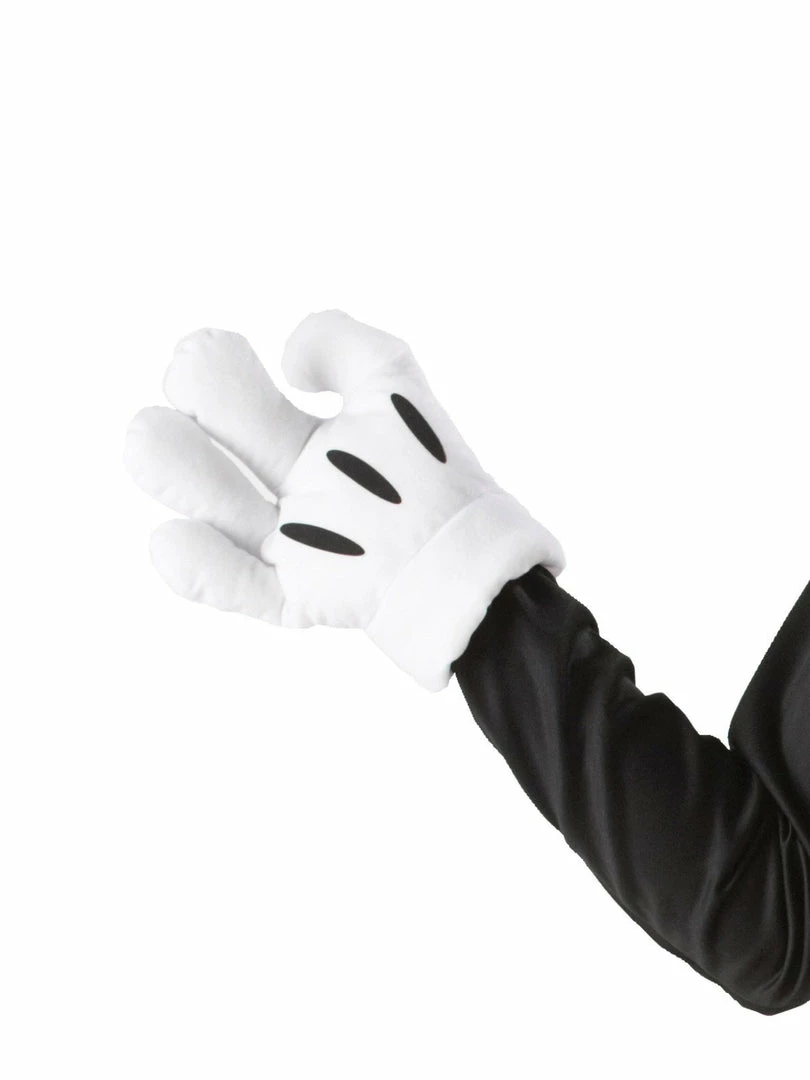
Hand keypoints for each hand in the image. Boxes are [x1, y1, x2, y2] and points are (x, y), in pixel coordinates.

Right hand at [125, 311, 563, 688]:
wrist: (478, 558)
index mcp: (305, 446)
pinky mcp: (297, 598)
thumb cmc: (438, 475)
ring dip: (184, 477)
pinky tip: (168, 539)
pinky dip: (203, 570)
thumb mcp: (399, 389)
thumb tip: (285, 353)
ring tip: (147, 435)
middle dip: (200, 412)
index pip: (240, 409)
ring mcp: (290, 549)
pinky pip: (241, 587)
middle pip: (223, 455)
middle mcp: (289, 496)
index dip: (216, 377)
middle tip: (186, 379)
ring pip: (223, 515)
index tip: (207, 349)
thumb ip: (346, 345)